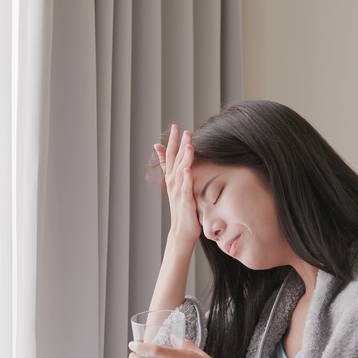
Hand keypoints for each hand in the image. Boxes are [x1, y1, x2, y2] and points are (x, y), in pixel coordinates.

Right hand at [154, 125, 201, 242]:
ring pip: (181, 171)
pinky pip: (185, 188)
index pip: (171, 155)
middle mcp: (173, 183)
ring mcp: (178, 192)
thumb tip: (169, 162)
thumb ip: (173, 172)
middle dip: (178, 144)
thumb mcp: (176, 188)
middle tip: (183, 129)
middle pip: (175, 160)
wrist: (181, 230)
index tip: (176, 126)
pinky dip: (186, 179)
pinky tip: (188, 170)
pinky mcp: (185, 201)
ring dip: (184, 158)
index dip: (173, 141)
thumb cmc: (181, 208)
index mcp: (172, 178)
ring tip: (188, 145)